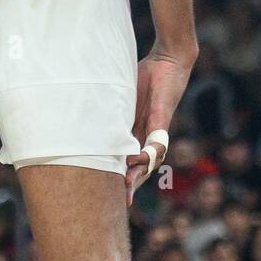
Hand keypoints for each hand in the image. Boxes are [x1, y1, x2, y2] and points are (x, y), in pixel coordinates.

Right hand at [125, 44, 196, 204]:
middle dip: (132, 183)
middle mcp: (149, 133)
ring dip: (139, 172)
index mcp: (138, 129)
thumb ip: (115, 107)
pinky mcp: (162, 118)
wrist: (169, 60)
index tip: (114, 192)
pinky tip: (138, 160)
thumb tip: (90, 114)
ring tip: (126, 185)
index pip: (130, 158)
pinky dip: (147, 151)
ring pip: (150, 158)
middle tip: (123, 201)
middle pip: (142, 165)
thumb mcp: (125, 94)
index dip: (124, 174)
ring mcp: (157, 128)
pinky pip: (156, 139)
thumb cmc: (147, 74)